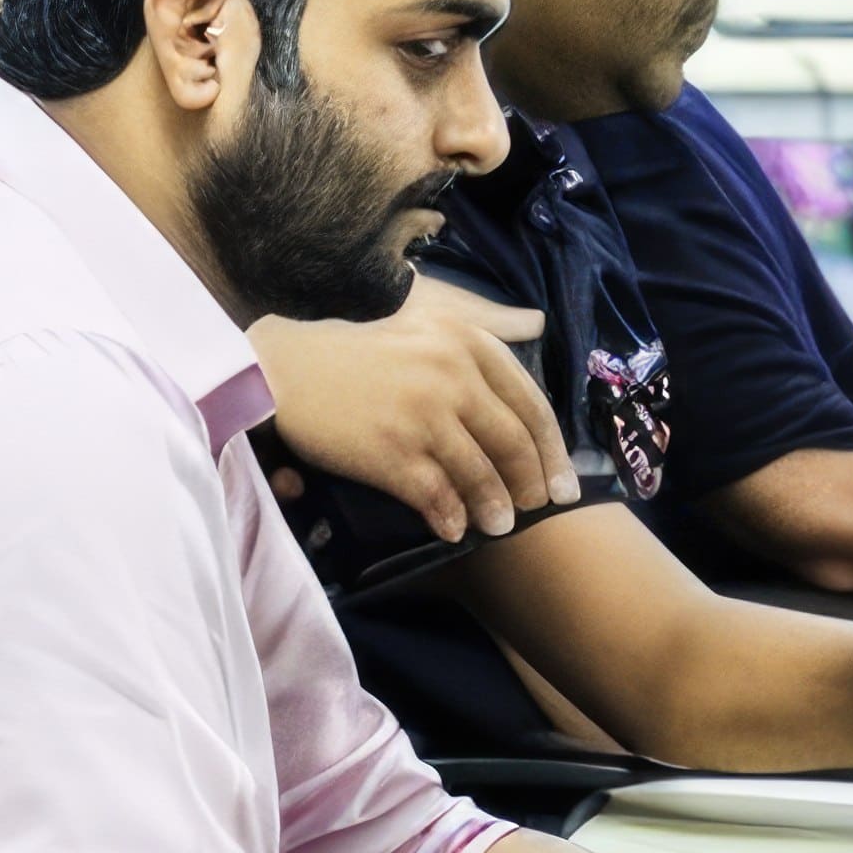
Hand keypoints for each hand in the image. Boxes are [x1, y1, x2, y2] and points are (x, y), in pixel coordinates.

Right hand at [248, 282, 570, 542]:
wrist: (288, 371)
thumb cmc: (361, 353)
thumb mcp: (428, 324)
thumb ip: (482, 329)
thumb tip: (538, 322)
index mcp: (466, 342)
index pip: (530, 402)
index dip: (552, 449)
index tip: (564, 481)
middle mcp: (451, 374)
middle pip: (512, 441)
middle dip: (532, 483)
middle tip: (540, 509)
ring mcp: (422, 414)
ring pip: (479, 473)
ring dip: (495, 508)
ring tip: (500, 528)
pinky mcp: (392, 451)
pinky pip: (436, 495)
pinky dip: (451, 517)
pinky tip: (454, 530)